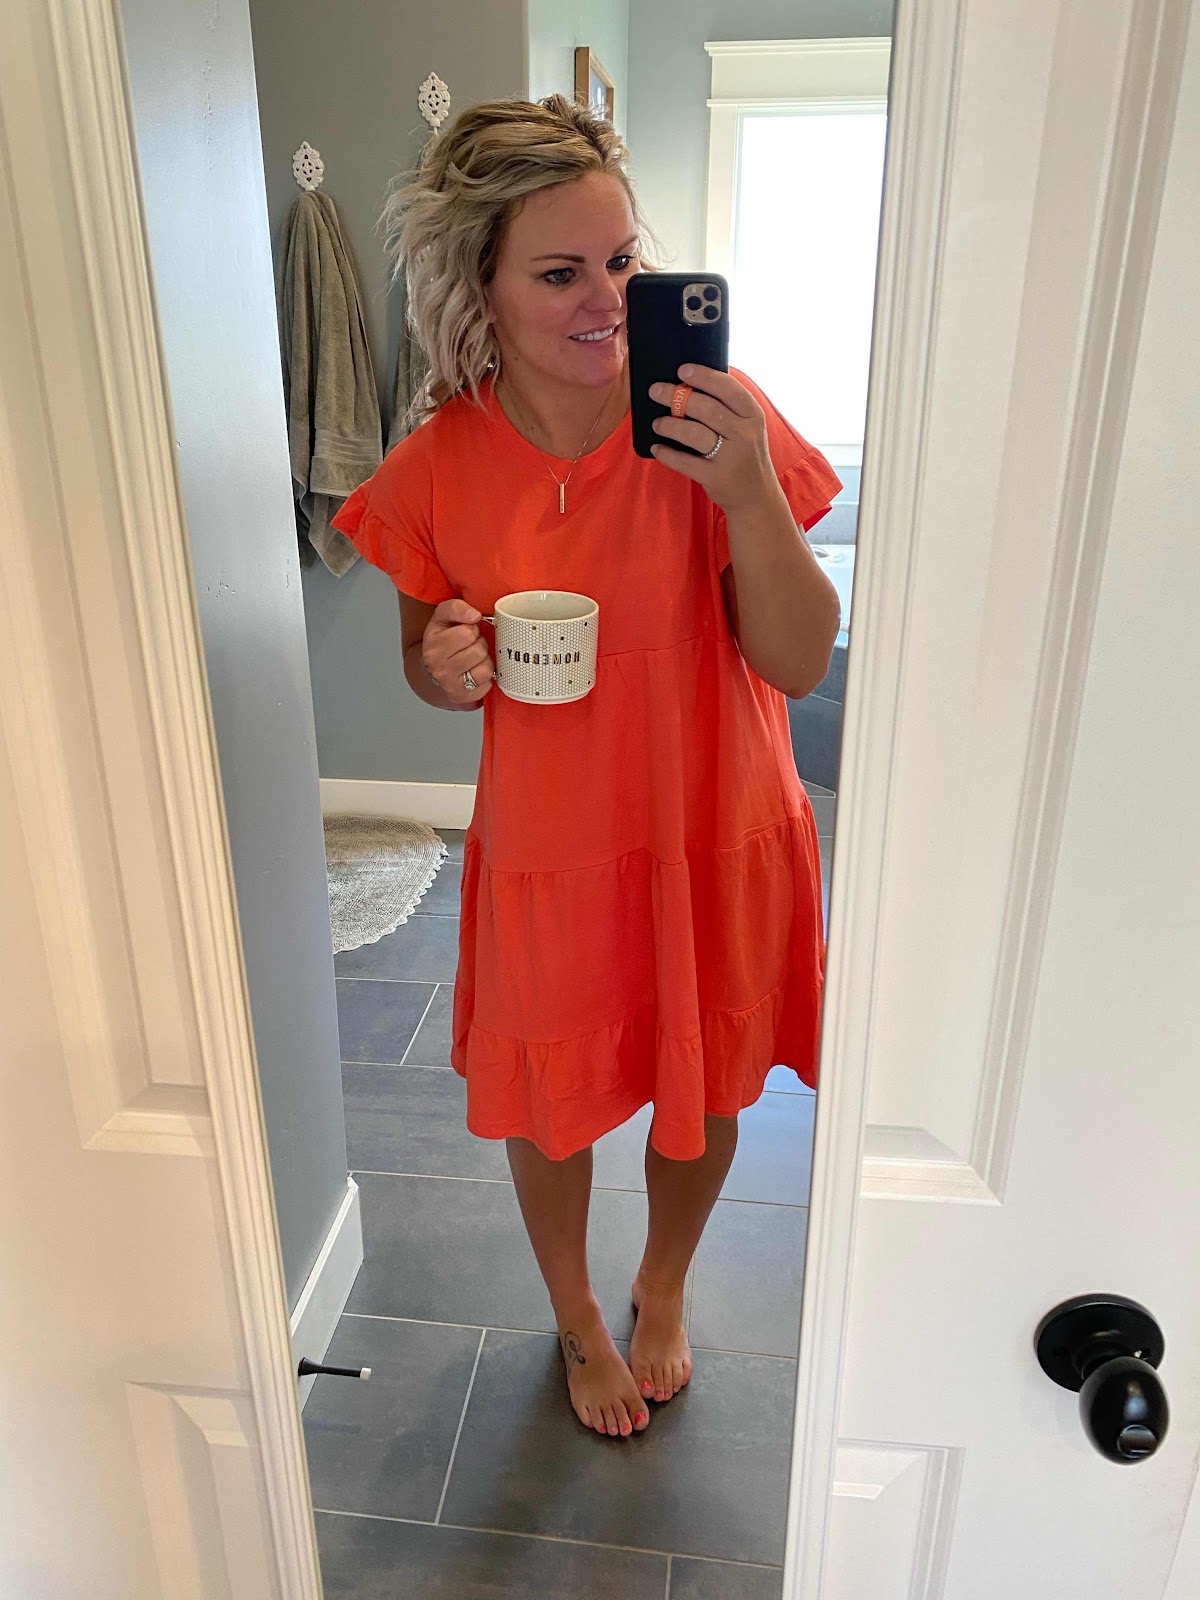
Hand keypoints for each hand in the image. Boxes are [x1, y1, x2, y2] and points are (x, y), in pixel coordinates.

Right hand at [422, 598, 494, 704]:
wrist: (431, 672)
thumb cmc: (442, 642)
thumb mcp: (442, 618)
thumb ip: (456, 608)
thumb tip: (474, 615)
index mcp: (433, 644)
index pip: (468, 632)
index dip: (472, 629)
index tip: (466, 630)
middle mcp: (439, 666)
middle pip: (479, 649)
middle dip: (479, 644)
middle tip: (470, 646)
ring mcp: (450, 684)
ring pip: (486, 667)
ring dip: (484, 661)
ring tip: (474, 659)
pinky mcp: (462, 697)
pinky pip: (488, 684)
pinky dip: (485, 678)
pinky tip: (474, 673)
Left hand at [648, 365, 778, 514]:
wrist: (756, 497)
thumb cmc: (745, 455)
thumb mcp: (748, 428)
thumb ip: (728, 408)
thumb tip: (690, 384)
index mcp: (753, 415)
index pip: (728, 388)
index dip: (704, 377)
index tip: (682, 370)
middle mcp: (745, 434)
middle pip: (706, 408)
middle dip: (676, 396)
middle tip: (656, 391)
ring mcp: (731, 457)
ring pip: (694, 433)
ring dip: (670, 424)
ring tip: (657, 422)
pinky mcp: (716, 477)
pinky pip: (685, 462)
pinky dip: (667, 454)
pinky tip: (657, 448)